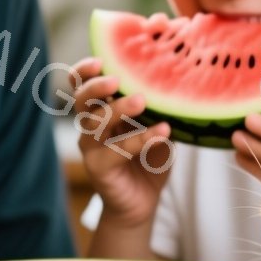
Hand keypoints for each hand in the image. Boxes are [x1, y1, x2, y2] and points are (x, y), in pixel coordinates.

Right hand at [69, 56, 174, 226]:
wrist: (142, 201)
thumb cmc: (148, 158)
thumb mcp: (155, 126)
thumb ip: (158, 106)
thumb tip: (179, 78)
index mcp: (100, 109)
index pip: (81, 84)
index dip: (85, 71)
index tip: (100, 59)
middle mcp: (90, 126)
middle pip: (81, 99)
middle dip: (95, 86)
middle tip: (116, 80)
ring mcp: (91, 147)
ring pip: (95, 123)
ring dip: (118, 109)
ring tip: (141, 101)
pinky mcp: (98, 168)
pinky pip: (116, 150)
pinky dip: (140, 139)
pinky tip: (163, 131)